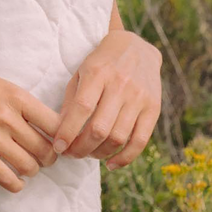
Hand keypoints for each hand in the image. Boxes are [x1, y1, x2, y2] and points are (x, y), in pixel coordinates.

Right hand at [0, 60, 62, 193]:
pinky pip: (7, 178)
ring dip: (31, 170)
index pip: (56, 125)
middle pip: (46, 149)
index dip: (61, 138)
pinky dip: (16, 184)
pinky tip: (14, 180)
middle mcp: (9, 118)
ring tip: (26, 166)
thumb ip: (20, 103)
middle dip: (48, 158)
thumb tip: (44, 123)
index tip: (57, 142)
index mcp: (17, 98)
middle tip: (43, 158)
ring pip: (30, 166)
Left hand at [53, 29, 162, 168]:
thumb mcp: (81, 73)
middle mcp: (121, 85)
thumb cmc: (102, 63)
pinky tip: (111, 164)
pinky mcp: (153, 108)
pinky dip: (125, 158)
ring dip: (99, 153)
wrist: (137, 47)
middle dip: (81, 148)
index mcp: (98, 73)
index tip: (58, 147)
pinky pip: (140, 141)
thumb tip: (60, 132)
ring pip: (118, 138)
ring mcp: (139, 97)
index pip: (82, 109)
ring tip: (88, 154)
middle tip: (71, 154)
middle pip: (100, 128)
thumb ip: (71, 101)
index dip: (68, 132)